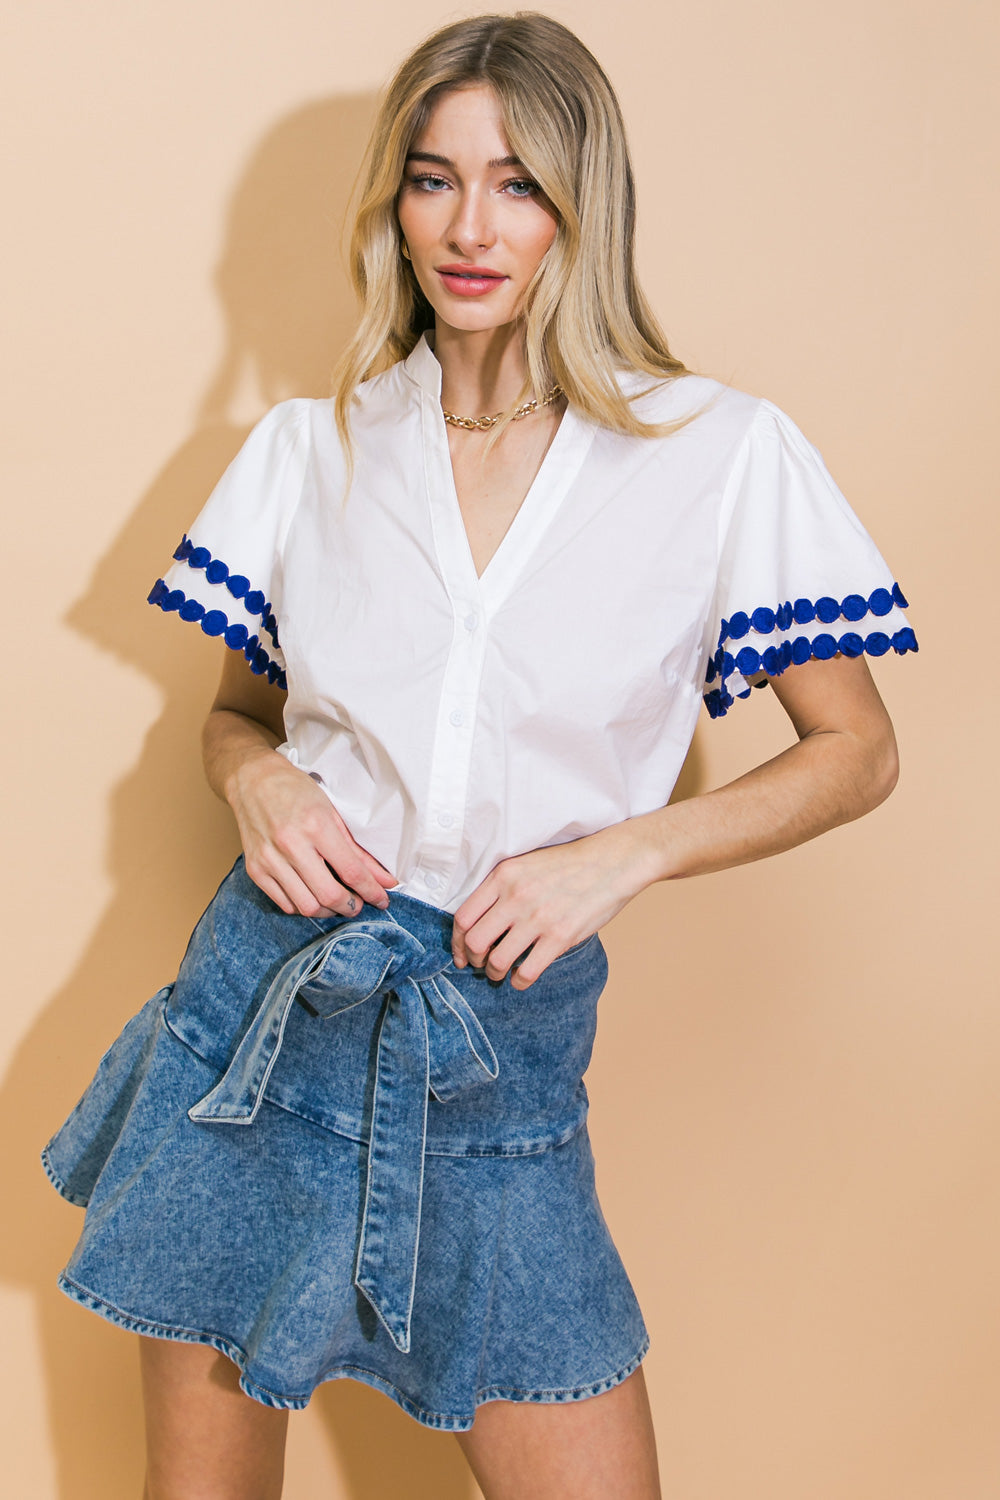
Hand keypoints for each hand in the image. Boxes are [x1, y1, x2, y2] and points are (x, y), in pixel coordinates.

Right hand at [227, 750, 397, 917]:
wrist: (252, 780)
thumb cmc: (295, 791)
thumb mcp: (333, 813)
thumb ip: (358, 851)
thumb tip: (384, 879)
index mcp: (316, 825)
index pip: (351, 871)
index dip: (372, 892)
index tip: (382, 900)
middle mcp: (291, 844)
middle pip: (329, 895)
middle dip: (351, 907)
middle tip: (359, 904)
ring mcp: (270, 859)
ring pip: (307, 906)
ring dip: (328, 911)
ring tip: (337, 902)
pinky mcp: (255, 869)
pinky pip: (285, 903)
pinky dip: (304, 906)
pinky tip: (313, 895)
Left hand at [451, 823, 657, 989]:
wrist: (612, 862)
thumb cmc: (569, 863)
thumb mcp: (526, 863)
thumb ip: (502, 887)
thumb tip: (481, 920)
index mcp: (504, 876)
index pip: (463, 917)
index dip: (457, 942)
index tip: (461, 954)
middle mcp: (516, 897)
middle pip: (475, 942)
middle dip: (473, 960)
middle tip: (480, 965)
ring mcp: (538, 918)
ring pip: (497, 961)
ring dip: (494, 973)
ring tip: (501, 973)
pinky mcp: (559, 936)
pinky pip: (527, 971)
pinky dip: (519, 981)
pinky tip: (522, 979)